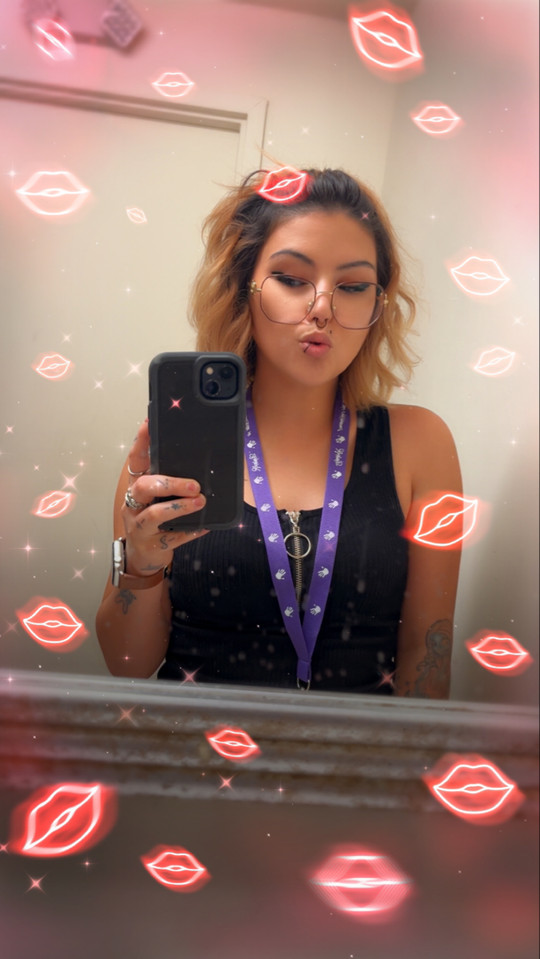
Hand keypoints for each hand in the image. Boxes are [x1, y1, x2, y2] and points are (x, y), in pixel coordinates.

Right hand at [121, 420, 208, 576]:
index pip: (136, 459)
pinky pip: (172, 537)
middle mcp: (134, 503)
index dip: (141, 441)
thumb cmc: (154, 520)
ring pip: (154, 514)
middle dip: (170, 483)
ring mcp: (139, 525)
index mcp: (137, 486)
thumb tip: (201, 459)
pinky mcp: (151, 544)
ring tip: (200, 502)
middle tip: (194, 485)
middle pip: (144, 486)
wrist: (143, 556)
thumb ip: (171, 478)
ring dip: (180, 507)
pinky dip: (191, 531)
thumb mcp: (158, 497)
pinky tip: (205, 526)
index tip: (149, 422)